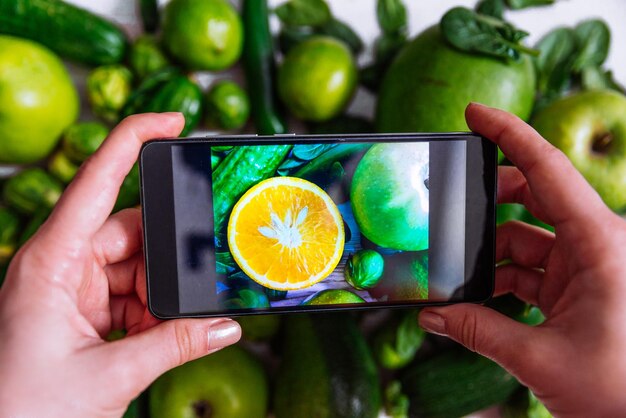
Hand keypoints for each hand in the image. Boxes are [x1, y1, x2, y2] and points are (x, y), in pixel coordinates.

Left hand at [0, 113, 240, 417]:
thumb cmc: (23, 410)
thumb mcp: (110, 375)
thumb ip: (176, 344)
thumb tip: (225, 325)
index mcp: (49, 262)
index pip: (95, 182)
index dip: (132, 140)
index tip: (172, 120)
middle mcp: (60, 265)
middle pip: (130, 231)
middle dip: (164, 257)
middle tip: (186, 285)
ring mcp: (74, 288)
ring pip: (137, 265)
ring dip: (160, 293)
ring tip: (166, 326)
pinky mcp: (86, 310)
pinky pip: (133, 293)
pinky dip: (153, 310)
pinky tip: (159, 332)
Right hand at [418, 103, 625, 415]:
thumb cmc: (621, 391)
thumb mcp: (539, 359)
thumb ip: (477, 331)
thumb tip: (431, 316)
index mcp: (600, 244)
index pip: (547, 170)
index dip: (509, 134)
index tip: (475, 114)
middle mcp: (598, 245)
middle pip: (534, 196)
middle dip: (489, 200)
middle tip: (450, 206)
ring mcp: (589, 265)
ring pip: (528, 236)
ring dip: (490, 253)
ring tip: (456, 273)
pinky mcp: (582, 286)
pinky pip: (533, 267)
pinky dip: (503, 277)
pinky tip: (478, 296)